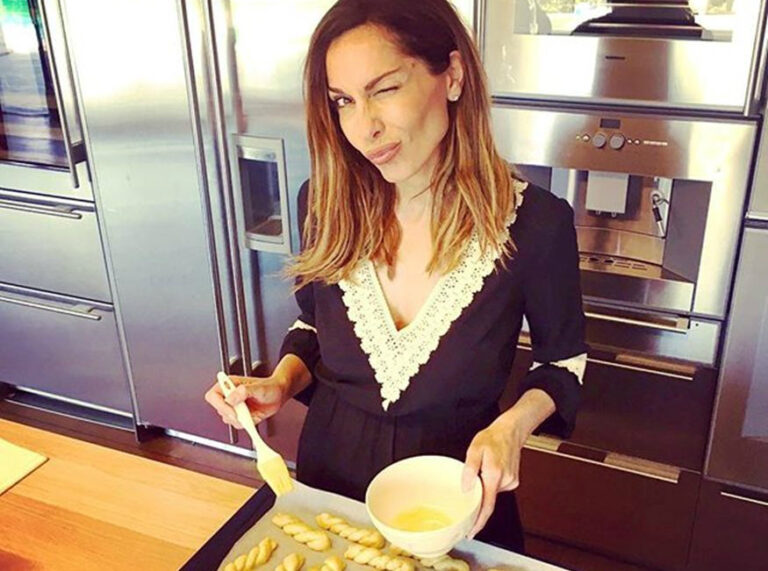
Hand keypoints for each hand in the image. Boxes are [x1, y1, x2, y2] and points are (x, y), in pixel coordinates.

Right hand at [204, 374, 286, 428]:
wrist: (279, 394)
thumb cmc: (269, 387)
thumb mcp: (258, 387)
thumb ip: (244, 391)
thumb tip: (231, 398)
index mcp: (230, 385)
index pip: (213, 396)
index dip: (220, 405)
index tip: (232, 410)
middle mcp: (230, 396)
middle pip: (219, 410)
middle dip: (233, 414)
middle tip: (245, 412)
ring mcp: (234, 407)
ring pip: (228, 419)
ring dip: (240, 419)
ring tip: (252, 412)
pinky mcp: (240, 416)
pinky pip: (237, 425)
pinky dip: (246, 424)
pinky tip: (254, 416)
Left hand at [461, 415, 524, 539]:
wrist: (511, 431)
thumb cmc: (492, 438)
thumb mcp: (474, 449)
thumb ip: (469, 469)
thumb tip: (465, 488)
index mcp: (494, 475)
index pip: (487, 506)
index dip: (479, 522)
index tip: (471, 532)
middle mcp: (505, 481)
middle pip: (488, 500)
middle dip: (478, 500)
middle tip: (467, 494)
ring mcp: (511, 482)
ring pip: (492, 493)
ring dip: (484, 489)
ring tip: (481, 471)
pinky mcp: (512, 481)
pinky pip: (497, 487)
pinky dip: (491, 483)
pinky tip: (489, 470)